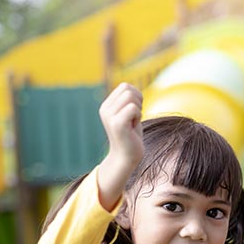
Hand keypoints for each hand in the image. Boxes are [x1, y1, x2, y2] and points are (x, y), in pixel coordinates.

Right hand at [96, 83, 143, 209]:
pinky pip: (133, 108)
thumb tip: (132, 89)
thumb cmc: (131, 135)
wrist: (126, 157)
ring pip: (131, 97)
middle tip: (134, 118)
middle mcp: (105, 109)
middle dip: (138, 102)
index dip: (136, 96)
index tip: (133, 112)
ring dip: (138, 109)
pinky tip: (133, 127)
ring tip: (132, 122)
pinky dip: (138, 116)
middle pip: (128, 89)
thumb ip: (128, 100)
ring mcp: (109, 116)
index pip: (125, 86)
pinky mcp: (117, 123)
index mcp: (106, 105)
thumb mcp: (128, 114)